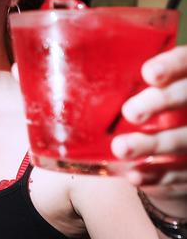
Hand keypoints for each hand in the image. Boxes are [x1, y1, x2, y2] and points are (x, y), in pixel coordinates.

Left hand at [111, 46, 186, 202]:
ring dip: (150, 144)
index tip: (148, 73)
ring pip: (184, 139)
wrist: (166, 152)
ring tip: (120, 148)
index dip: (172, 65)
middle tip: (130, 112)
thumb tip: (64, 63)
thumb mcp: (133, 88)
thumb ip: (117, 79)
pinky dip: (156, 176)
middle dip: (162, 101)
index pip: (186, 61)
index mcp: (183, 76)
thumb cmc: (139, 108)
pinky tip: (133, 176)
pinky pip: (180, 174)